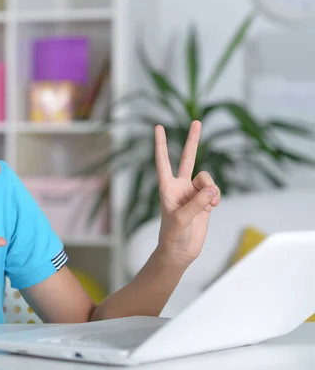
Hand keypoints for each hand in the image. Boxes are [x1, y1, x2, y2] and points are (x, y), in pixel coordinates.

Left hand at [154, 120, 219, 267]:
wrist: (180, 251)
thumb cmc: (172, 236)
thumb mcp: (181, 219)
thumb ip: (197, 202)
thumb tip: (212, 190)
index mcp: (167, 187)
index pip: (162, 161)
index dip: (160, 144)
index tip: (158, 127)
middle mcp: (180, 186)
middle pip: (187, 158)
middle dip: (193, 141)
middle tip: (196, 121)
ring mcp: (193, 193)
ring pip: (207, 178)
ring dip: (211, 188)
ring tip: (210, 203)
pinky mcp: (205, 202)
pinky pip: (214, 191)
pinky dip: (216, 197)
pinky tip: (213, 207)